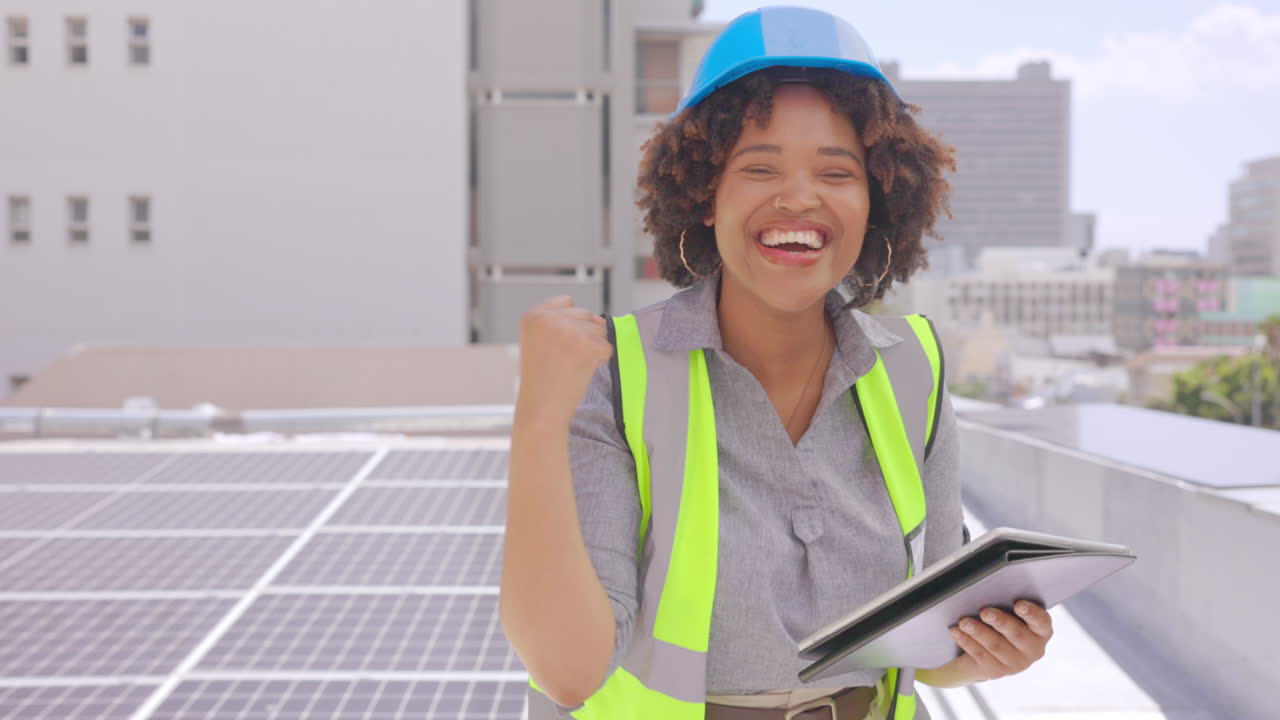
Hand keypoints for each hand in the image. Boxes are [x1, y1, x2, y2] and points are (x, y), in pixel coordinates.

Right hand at [515, 295, 612, 425]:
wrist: (541, 410)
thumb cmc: (542, 379)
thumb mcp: (541, 341)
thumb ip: (566, 322)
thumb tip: (601, 320)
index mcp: (533, 315)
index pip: (567, 301)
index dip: (568, 324)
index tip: (554, 346)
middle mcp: (549, 318)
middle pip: (585, 315)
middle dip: (581, 337)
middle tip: (561, 360)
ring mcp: (568, 331)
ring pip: (599, 330)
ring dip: (591, 349)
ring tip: (569, 366)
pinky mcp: (587, 346)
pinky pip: (607, 347)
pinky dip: (598, 361)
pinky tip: (579, 371)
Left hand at [945, 600, 1052, 681]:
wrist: (988, 651)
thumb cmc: (1002, 623)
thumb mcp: (1010, 614)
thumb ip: (1007, 604)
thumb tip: (990, 590)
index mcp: (1041, 631)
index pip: (1041, 622)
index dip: (1031, 613)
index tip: (1018, 604)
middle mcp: (1033, 649)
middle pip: (1017, 634)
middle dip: (1000, 622)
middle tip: (985, 612)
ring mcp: (1016, 663)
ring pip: (996, 646)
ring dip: (979, 632)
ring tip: (965, 622)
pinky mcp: (997, 671)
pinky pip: (980, 655)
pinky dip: (967, 641)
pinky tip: (956, 632)